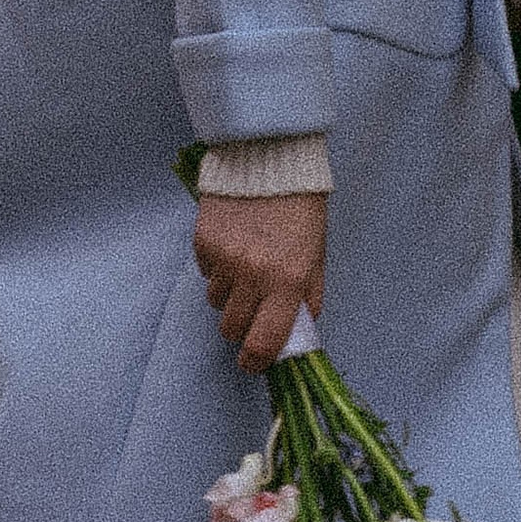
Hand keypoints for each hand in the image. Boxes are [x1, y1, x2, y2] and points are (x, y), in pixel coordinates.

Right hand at [193, 190, 326, 369]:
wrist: (272, 159)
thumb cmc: (302, 208)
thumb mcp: (317, 253)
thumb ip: (309, 295)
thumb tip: (299, 330)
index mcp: (289, 281)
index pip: (264, 342)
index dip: (256, 361)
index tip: (252, 363)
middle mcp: (254, 275)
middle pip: (232, 328)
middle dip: (242, 325)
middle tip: (253, 307)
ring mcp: (225, 259)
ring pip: (216, 302)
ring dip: (229, 294)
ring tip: (245, 264)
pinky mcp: (203, 243)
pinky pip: (205, 272)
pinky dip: (216, 267)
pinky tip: (232, 243)